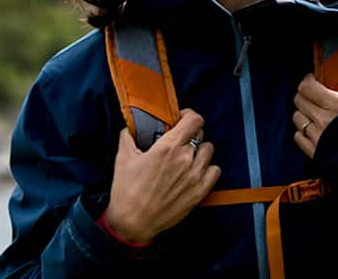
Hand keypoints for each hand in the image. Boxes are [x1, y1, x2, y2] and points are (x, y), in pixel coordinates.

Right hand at [102, 109, 220, 245]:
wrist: (132, 222)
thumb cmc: (126, 191)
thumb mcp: (122, 158)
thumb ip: (128, 136)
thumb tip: (131, 126)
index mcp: (168, 147)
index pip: (194, 119)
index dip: (189, 116)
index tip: (181, 120)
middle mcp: (185, 158)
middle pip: (200, 134)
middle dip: (190, 134)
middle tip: (179, 142)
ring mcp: (195, 175)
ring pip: (208, 150)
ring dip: (199, 151)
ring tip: (187, 157)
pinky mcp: (200, 191)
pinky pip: (215, 171)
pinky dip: (207, 169)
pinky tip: (195, 172)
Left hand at [292, 73, 337, 157]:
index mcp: (337, 105)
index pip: (307, 88)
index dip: (308, 81)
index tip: (312, 80)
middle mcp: (323, 120)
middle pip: (299, 101)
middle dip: (305, 96)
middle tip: (313, 95)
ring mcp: (317, 137)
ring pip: (297, 118)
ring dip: (304, 114)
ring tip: (314, 114)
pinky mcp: (315, 153)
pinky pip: (298, 137)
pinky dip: (303, 132)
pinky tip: (313, 131)